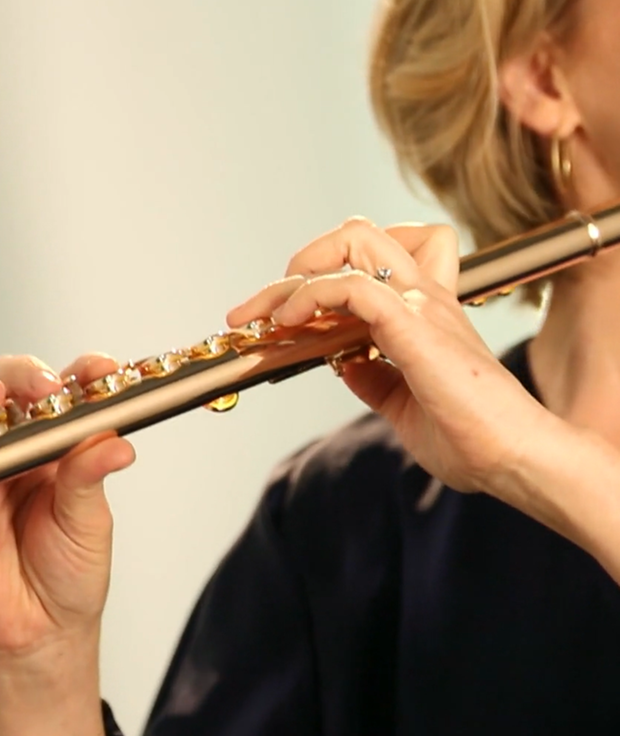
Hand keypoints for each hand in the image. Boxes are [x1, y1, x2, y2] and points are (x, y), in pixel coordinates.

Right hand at [0, 353, 134, 662]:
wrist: (45, 631)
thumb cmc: (72, 573)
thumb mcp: (91, 520)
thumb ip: (91, 477)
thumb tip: (117, 442)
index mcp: (59, 449)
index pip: (64, 395)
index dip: (81, 375)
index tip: (101, 371)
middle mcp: (19, 453)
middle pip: (12, 390)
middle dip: (28, 376)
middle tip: (50, 387)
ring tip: (8, 396)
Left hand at [227, 218, 545, 493]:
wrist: (511, 459)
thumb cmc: (469, 437)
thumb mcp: (401, 404)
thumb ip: (373, 378)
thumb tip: (342, 363)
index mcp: (421, 312)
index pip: (369, 260)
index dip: (320, 277)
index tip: (281, 316)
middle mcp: (421, 296)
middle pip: (356, 236)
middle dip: (300, 261)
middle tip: (264, 307)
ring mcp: (420, 304)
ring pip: (352, 243)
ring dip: (295, 276)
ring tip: (266, 314)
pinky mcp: (414, 324)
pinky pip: (351, 286)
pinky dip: (311, 296)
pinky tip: (289, 323)